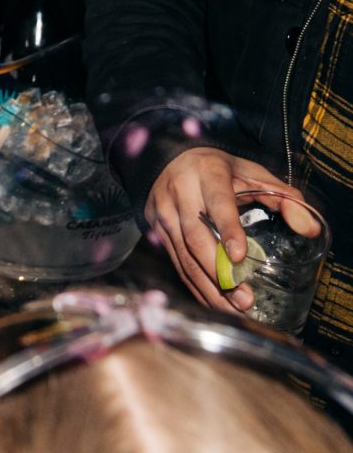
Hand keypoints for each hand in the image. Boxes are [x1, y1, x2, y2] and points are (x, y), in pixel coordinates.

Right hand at [144, 147, 316, 313]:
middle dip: (219, 271)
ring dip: (208, 286)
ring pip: (183, 255)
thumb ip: (283, 196)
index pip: (217, 201)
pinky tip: (215, 303)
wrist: (170, 158)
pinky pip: (176, 263)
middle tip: (243, 298)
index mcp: (207, 171)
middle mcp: (180, 190)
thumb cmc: (219, 170)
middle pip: (195, 236)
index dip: (227, 228)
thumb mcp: (251, 172)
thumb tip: (310, 229)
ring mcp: (163, 210)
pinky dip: (195, 286)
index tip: (240, 256)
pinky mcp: (156, 228)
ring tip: (234, 309)